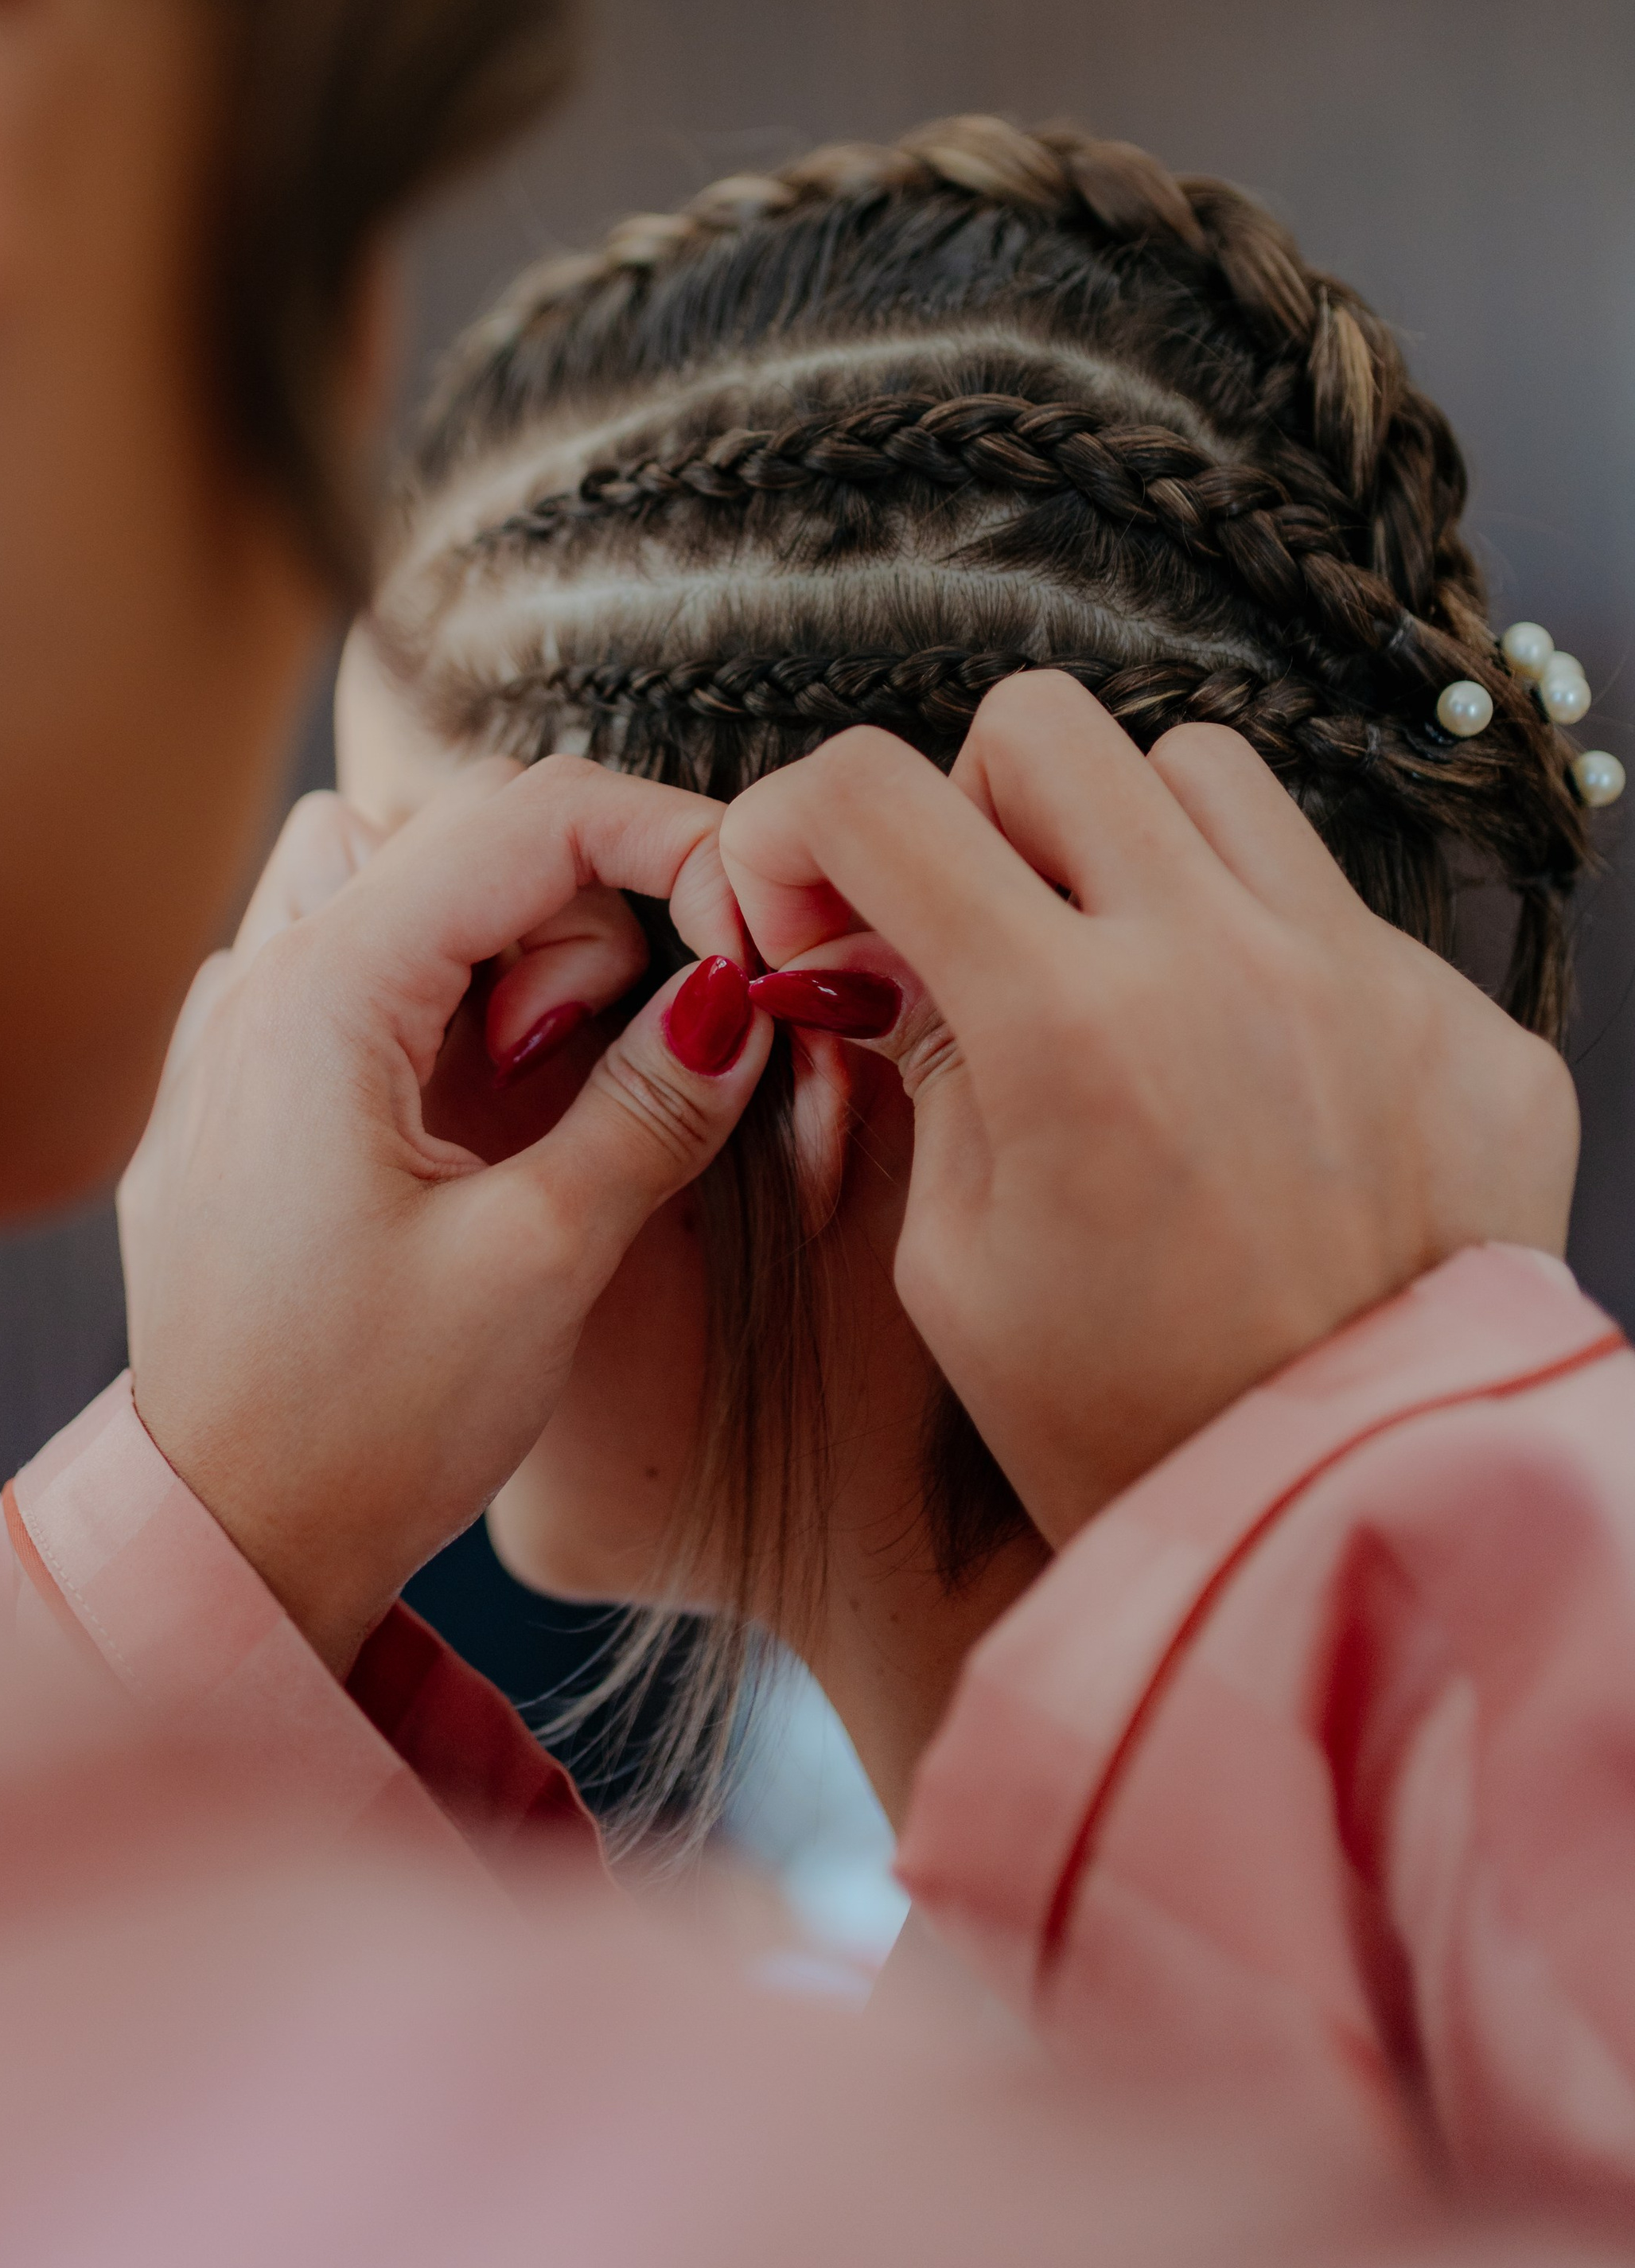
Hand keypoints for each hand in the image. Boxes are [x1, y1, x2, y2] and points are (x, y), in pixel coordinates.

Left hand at [118, 758, 771, 1675]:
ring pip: (377, 873)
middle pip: (455, 830)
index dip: (670, 839)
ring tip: (532, 1073)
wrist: (224, 1552)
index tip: (752, 929)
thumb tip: (736, 1001)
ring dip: (488, 933)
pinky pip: (328, 962)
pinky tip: (460, 1107)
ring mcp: (225, 1035)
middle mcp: (254, 985)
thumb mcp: (542, 1263)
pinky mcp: (226, 1095)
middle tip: (622, 1054)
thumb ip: (649, 1107)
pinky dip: (421, 988)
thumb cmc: (365, 1427)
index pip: (528, 816)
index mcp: (323, 996)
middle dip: (579, 907)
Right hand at [720, 673, 1578, 1545]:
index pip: (877, 792)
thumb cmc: (1126, 1433)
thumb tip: (890, 941)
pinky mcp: (1471, 1026)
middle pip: (1043, 727)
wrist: (1355, 1541)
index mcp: (1068, 1029)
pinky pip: (1339, 907)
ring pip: (1206, 773)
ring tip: (1123, 986)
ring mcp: (1372, 979)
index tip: (802, 899)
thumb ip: (922, 1062)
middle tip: (970, 931)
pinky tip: (1258, 1091)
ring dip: (1130, 849)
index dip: (796, 822)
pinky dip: (1266, 960)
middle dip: (968, 811)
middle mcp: (1228, 963)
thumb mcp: (955, 1265)